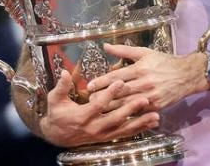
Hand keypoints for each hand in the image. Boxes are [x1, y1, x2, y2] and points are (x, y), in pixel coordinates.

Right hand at [38, 69, 158, 146]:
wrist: (56, 136)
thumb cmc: (57, 115)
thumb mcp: (55, 99)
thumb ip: (62, 86)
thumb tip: (65, 71)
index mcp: (82, 116)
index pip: (98, 104)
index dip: (110, 93)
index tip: (121, 82)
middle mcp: (94, 127)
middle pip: (115, 118)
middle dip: (131, 109)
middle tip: (144, 99)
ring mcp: (101, 134)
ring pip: (123, 129)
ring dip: (140, 123)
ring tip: (155, 116)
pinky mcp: (106, 138)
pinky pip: (124, 134)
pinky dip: (138, 130)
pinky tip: (149, 125)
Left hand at [87, 44, 207, 111]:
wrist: (187, 75)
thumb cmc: (164, 61)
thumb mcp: (144, 52)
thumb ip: (123, 50)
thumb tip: (105, 45)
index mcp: (140, 69)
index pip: (116, 76)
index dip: (102, 81)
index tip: (90, 86)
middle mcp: (144, 83)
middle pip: (120, 92)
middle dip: (103, 97)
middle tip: (89, 100)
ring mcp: (150, 96)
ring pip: (128, 104)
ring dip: (112, 107)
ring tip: (99, 109)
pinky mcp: (156, 106)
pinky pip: (139, 111)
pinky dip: (128, 114)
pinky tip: (117, 117)